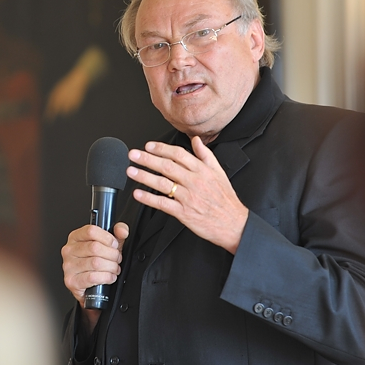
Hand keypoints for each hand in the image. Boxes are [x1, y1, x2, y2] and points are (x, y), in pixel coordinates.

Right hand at [62, 222, 128, 306]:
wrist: (90, 286)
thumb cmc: (96, 261)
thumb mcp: (108, 244)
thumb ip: (117, 233)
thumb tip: (122, 231)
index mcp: (76, 237)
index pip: (91, 231)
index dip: (107, 238)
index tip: (114, 244)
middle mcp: (69, 250)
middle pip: (95, 247)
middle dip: (112, 254)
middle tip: (116, 259)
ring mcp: (69, 266)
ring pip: (96, 263)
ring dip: (111, 267)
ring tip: (114, 268)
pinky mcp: (72, 281)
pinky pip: (93, 277)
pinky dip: (106, 277)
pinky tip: (109, 277)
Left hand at [126, 136, 247, 253]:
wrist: (233, 224)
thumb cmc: (225, 200)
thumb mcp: (220, 172)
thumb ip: (206, 155)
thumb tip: (196, 140)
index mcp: (202, 170)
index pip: (178, 154)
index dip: (161, 148)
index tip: (149, 146)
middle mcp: (194, 182)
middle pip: (166, 166)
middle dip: (147, 159)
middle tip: (133, 154)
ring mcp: (188, 197)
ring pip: (162, 183)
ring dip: (144, 176)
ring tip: (131, 171)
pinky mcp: (183, 212)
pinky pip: (162, 204)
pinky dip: (149, 198)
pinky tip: (138, 194)